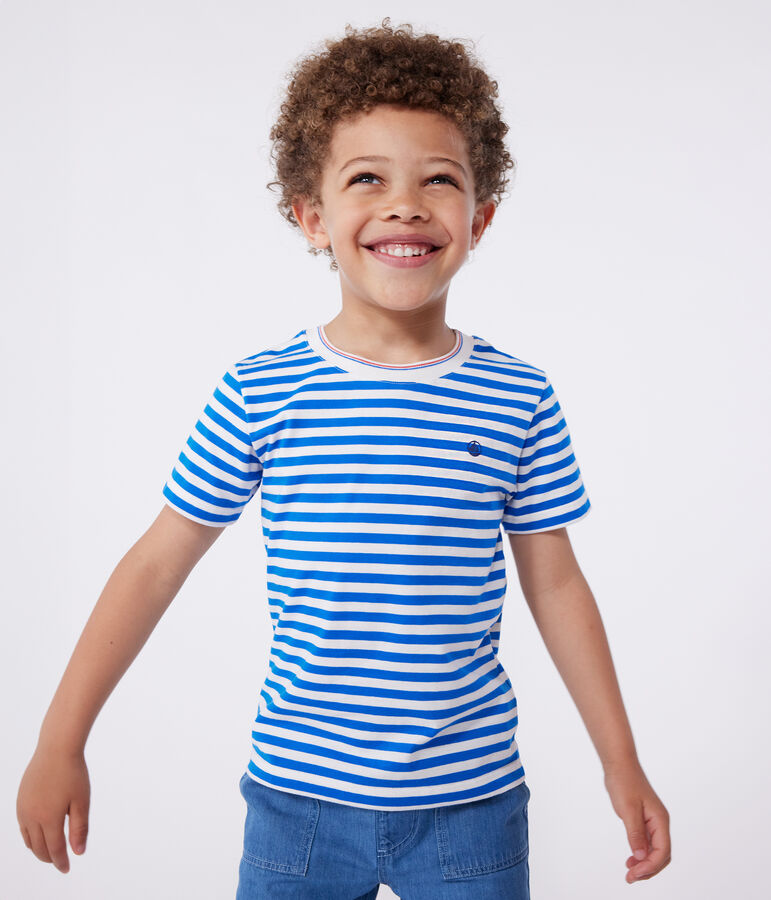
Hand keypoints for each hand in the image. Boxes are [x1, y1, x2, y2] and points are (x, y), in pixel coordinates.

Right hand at [17, 747, 90, 873]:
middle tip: (60, 862)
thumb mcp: (82, 801)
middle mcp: (32, 817)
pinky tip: (38, 836)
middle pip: (39, 847)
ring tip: (50, 852)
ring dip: (38, 849)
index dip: (61, 862)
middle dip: (50, 858)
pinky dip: (29, 837)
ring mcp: (23, 809)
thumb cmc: (73, 773)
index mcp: (49, 818)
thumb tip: (78, 852)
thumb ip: (79, 828)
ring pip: (28, 840)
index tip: (67, 869)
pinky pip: (22, 827)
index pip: (54, 849)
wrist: (56, 748)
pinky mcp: (20, 801)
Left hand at [603, 760, 670, 883]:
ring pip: (655, 850)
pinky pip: (647, 842)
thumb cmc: (624, 782)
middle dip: (649, 869)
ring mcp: (652, 822)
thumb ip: (635, 834)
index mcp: (660, 820)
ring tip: (630, 873)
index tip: (633, 873)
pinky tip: (631, 859)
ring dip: (644, 864)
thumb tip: (640, 857)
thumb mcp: (628, 809)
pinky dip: (641, 854)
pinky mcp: (644, 820)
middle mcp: (660, 823)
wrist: (619, 764)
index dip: (650, 866)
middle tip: (630, 878)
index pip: (662, 852)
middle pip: (662, 855)